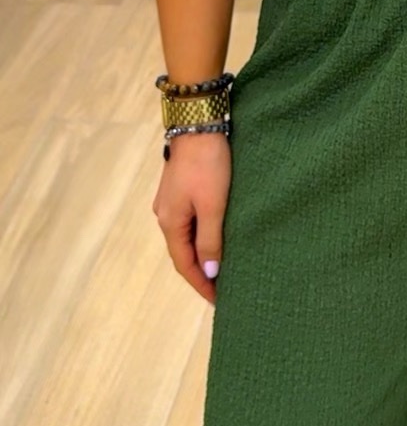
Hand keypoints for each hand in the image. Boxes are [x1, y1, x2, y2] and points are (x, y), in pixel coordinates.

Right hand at [152, 130, 231, 305]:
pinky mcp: (180, 188)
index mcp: (170, 222)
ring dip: (201, 255)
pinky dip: (201, 236)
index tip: (218, 301)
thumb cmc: (208, 165)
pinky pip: (189, 222)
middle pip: (183, 253)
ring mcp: (171, 201)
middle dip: (201, 273)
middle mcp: (165, 215)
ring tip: (221, 268)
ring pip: (186, 237)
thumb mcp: (213, 206)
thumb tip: (208, 274)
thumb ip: (210, 241)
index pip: (184, 265)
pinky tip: (215, 237)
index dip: (201, 285)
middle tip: (223, 290)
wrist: (199, 123)